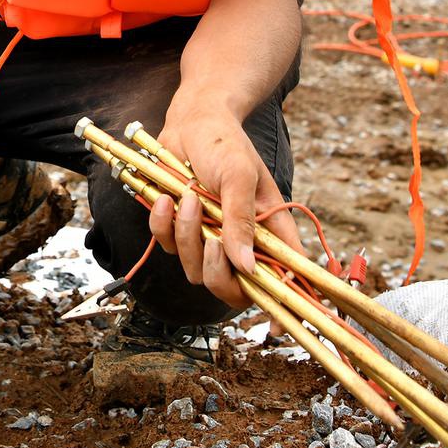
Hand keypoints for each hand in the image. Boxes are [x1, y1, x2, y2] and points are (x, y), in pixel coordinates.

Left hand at [146, 101, 302, 309]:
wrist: (191, 120)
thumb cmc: (224, 143)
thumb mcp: (239, 176)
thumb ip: (241, 222)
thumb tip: (248, 268)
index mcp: (270, 231)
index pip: (284, 278)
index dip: (284, 307)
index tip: (278, 328)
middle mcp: (241, 241)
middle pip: (234, 288)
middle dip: (219, 272)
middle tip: (214, 241)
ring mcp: (209, 237)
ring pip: (197, 270)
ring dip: (188, 237)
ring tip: (188, 198)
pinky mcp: (179, 229)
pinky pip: (167, 247)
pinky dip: (163, 225)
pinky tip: (166, 198)